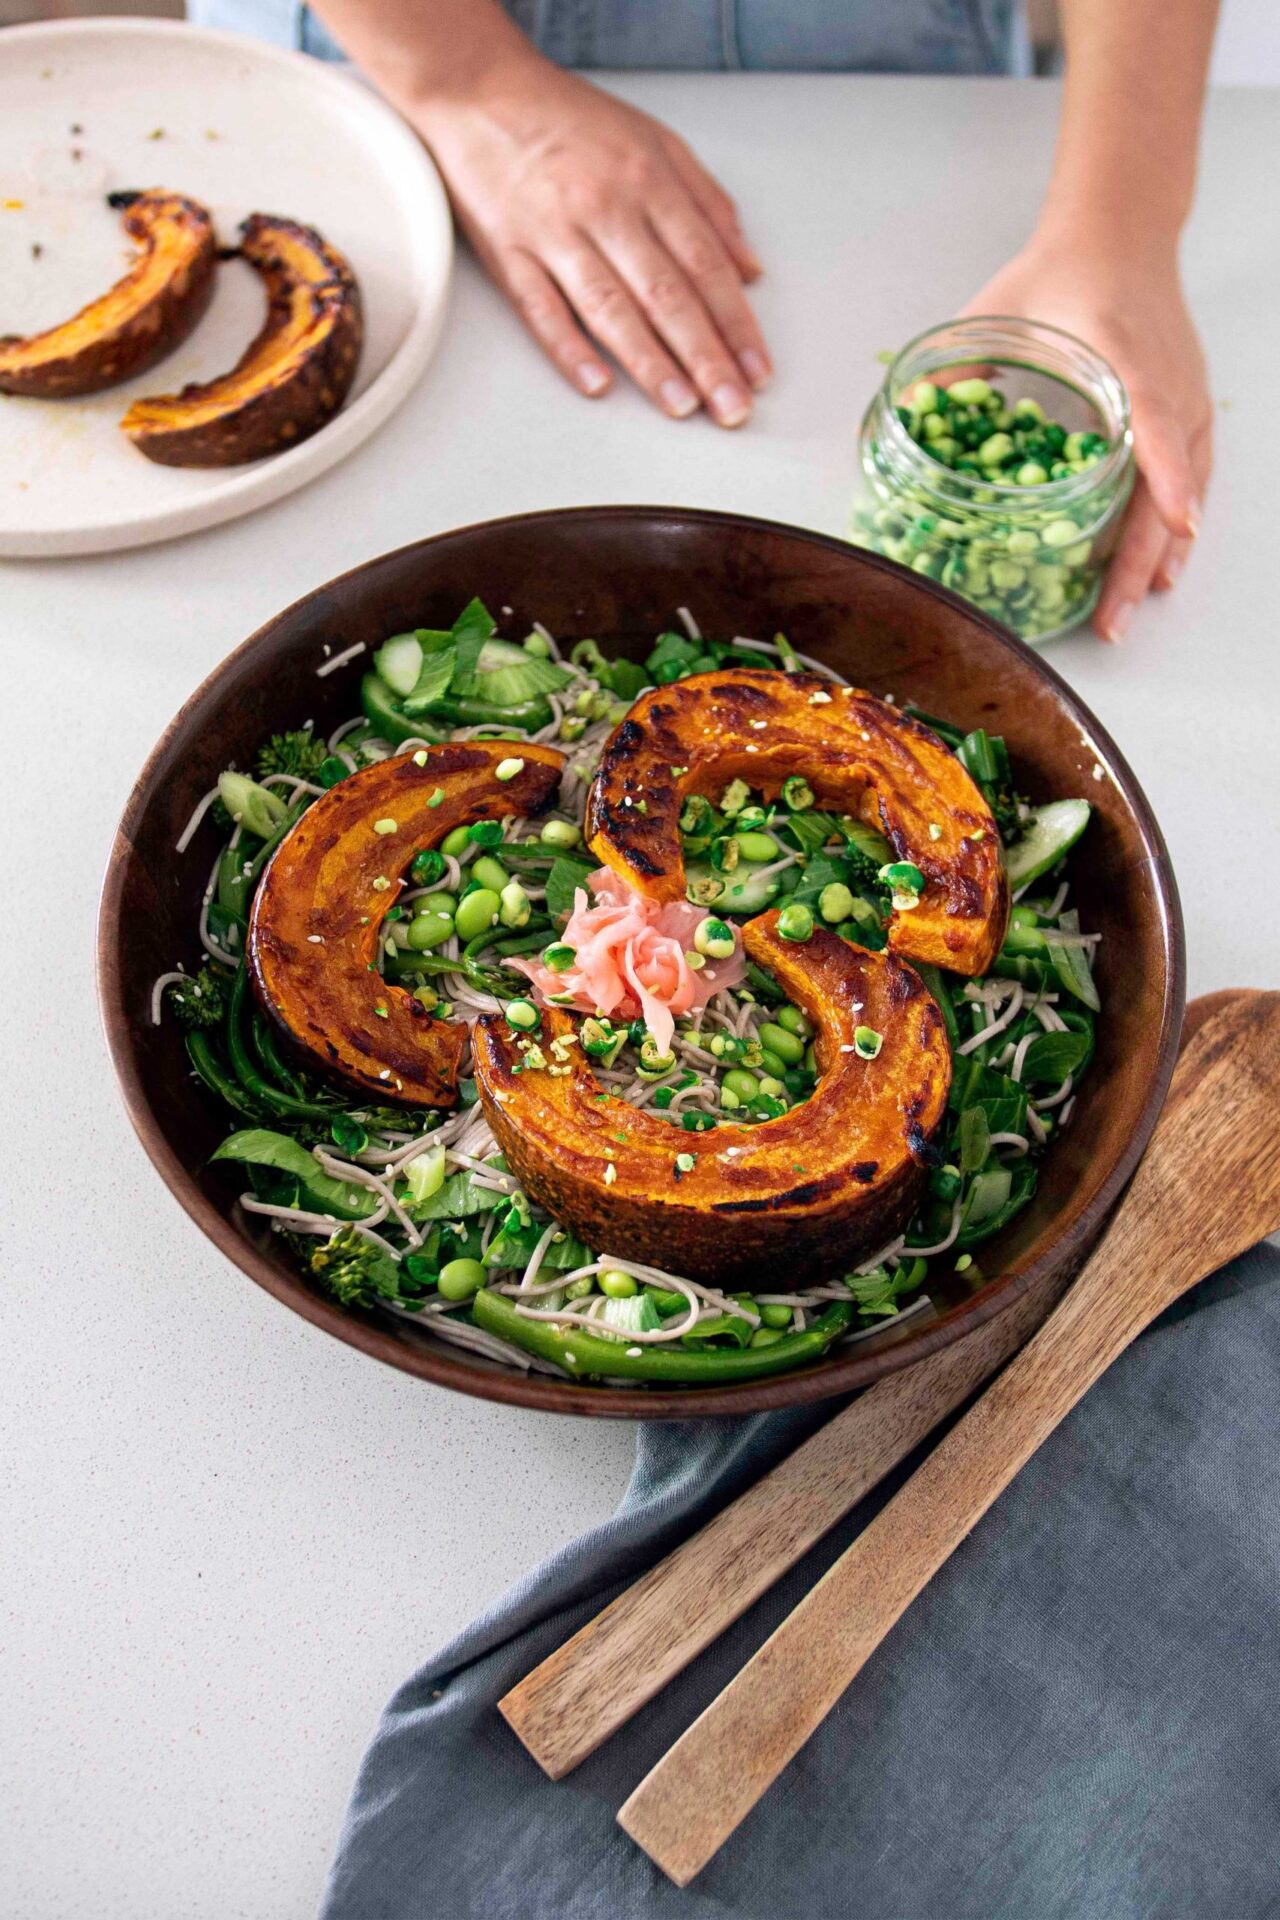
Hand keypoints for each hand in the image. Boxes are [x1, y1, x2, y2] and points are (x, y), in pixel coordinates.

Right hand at [416, 54, 770, 425]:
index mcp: (648, 180)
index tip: (757, 370)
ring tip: (682, 407)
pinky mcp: (508, 252)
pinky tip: (598, 385)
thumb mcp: (656, 140)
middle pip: (666, 294)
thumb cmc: (570, 119)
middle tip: (732, 408)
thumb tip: (749, 269)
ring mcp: (554, 232)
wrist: (478, 89)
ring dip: (649, 363)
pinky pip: (541, 309)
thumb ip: (708, 203)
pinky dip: (569, 348)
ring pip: (610, 308)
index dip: (736, 323)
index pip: (705, 265)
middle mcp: (605, 207)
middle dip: (705, 357)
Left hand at [963, 238, 1210, 640]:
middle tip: (1114, 616)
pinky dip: (1176, 519)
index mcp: (1126, 359)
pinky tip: (1163, 559)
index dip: (1165, 478)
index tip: (1173, 524)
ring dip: (1160, 553)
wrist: (1118, 233)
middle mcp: (1169, 385)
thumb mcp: (998, 310)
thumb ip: (955, 361)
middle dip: (1142, 559)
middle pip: (1169, 485)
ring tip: (1135, 605)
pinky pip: (1191, 475)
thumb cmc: (1059, 273)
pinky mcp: (1190, 406)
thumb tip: (907, 406)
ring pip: (1186, 490)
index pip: (1158, 422)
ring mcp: (1187, 399)